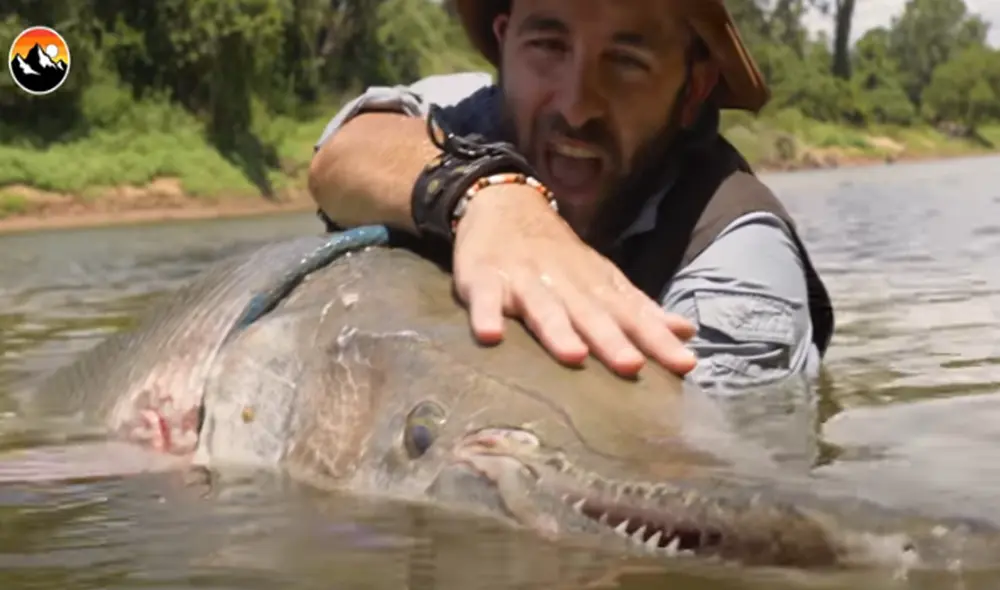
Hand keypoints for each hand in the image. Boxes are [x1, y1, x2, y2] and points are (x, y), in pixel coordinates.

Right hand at [452, 184, 697, 377]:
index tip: (685, 363)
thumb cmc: (558, 256)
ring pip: (543, 308)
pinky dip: (486, 314)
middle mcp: (564, 283)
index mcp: (595, 286)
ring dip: (557, 331)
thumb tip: (686, 333)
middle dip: (612, 339)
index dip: (657, 339)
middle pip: (591, 314)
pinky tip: (490, 335)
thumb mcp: (601, 278)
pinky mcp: (483, 279)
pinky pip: (484, 299)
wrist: (504, 205)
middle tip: (632, 366)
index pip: (633, 314)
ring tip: (572, 355)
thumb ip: (639, 310)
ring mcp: (523, 280)